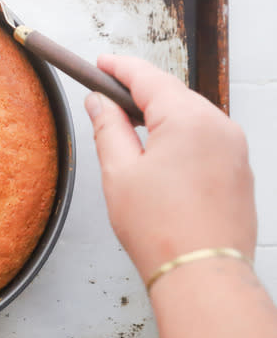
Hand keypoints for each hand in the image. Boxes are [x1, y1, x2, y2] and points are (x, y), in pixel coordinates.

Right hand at [85, 54, 255, 281]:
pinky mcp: (239, 169)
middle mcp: (220, 126)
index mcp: (188, 119)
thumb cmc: (161, 229)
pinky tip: (160, 156)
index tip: (100, 63)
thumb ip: (107, 128)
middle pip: (172, 94)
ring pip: (190, 116)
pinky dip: (180, 137)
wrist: (201, 273)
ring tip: (129, 131)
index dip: (119, 68)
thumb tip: (98, 103)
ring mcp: (235, 148)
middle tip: (107, 97)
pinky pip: (206, 138)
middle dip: (139, 93)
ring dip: (160, 116)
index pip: (148, 77)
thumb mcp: (119, 172)